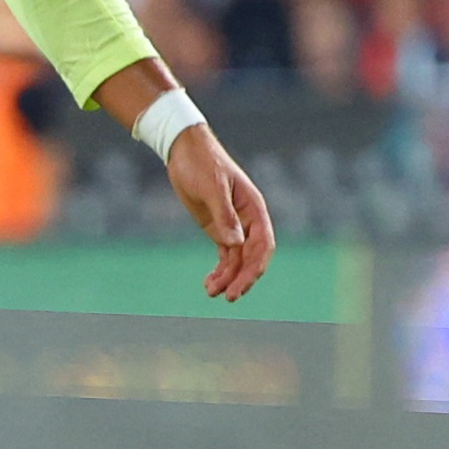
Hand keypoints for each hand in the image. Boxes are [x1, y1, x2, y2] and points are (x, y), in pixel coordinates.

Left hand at [169, 125, 275, 300]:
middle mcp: (248, 220)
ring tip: (211, 292)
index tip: (241, 285)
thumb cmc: (202, 163)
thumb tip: (236, 244)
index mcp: (254, 208)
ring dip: (227, 277)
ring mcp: (233, 226)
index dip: (256, 267)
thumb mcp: (212, 186)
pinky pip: (225, 255)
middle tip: (228, 297)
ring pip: (237, 259)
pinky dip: (219, 270)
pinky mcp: (218, 228)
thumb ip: (225, 215)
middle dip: (242, 278)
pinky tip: (209, 283)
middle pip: (252, 256)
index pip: (263, 244)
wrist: (184, 151)